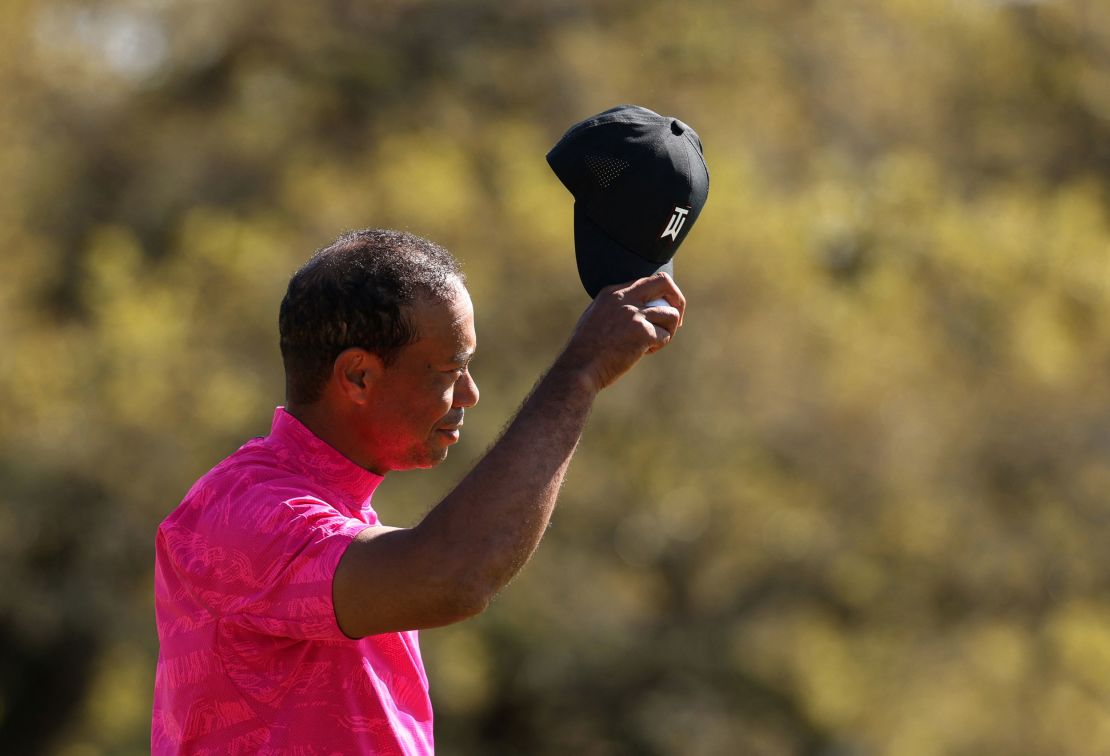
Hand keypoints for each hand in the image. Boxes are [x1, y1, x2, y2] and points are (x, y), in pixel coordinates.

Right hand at [554, 272, 685, 392]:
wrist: (580, 368)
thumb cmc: (586, 351)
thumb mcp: (595, 318)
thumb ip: (615, 309)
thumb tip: (639, 310)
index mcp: (612, 292)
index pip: (646, 282)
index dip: (658, 297)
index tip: (658, 312)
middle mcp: (624, 298)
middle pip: (664, 282)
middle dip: (677, 299)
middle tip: (676, 319)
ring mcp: (634, 314)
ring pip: (671, 314)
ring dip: (668, 330)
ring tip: (653, 343)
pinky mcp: (643, 333)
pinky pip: (664, 336)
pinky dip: (658, 345)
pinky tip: (643, 353)